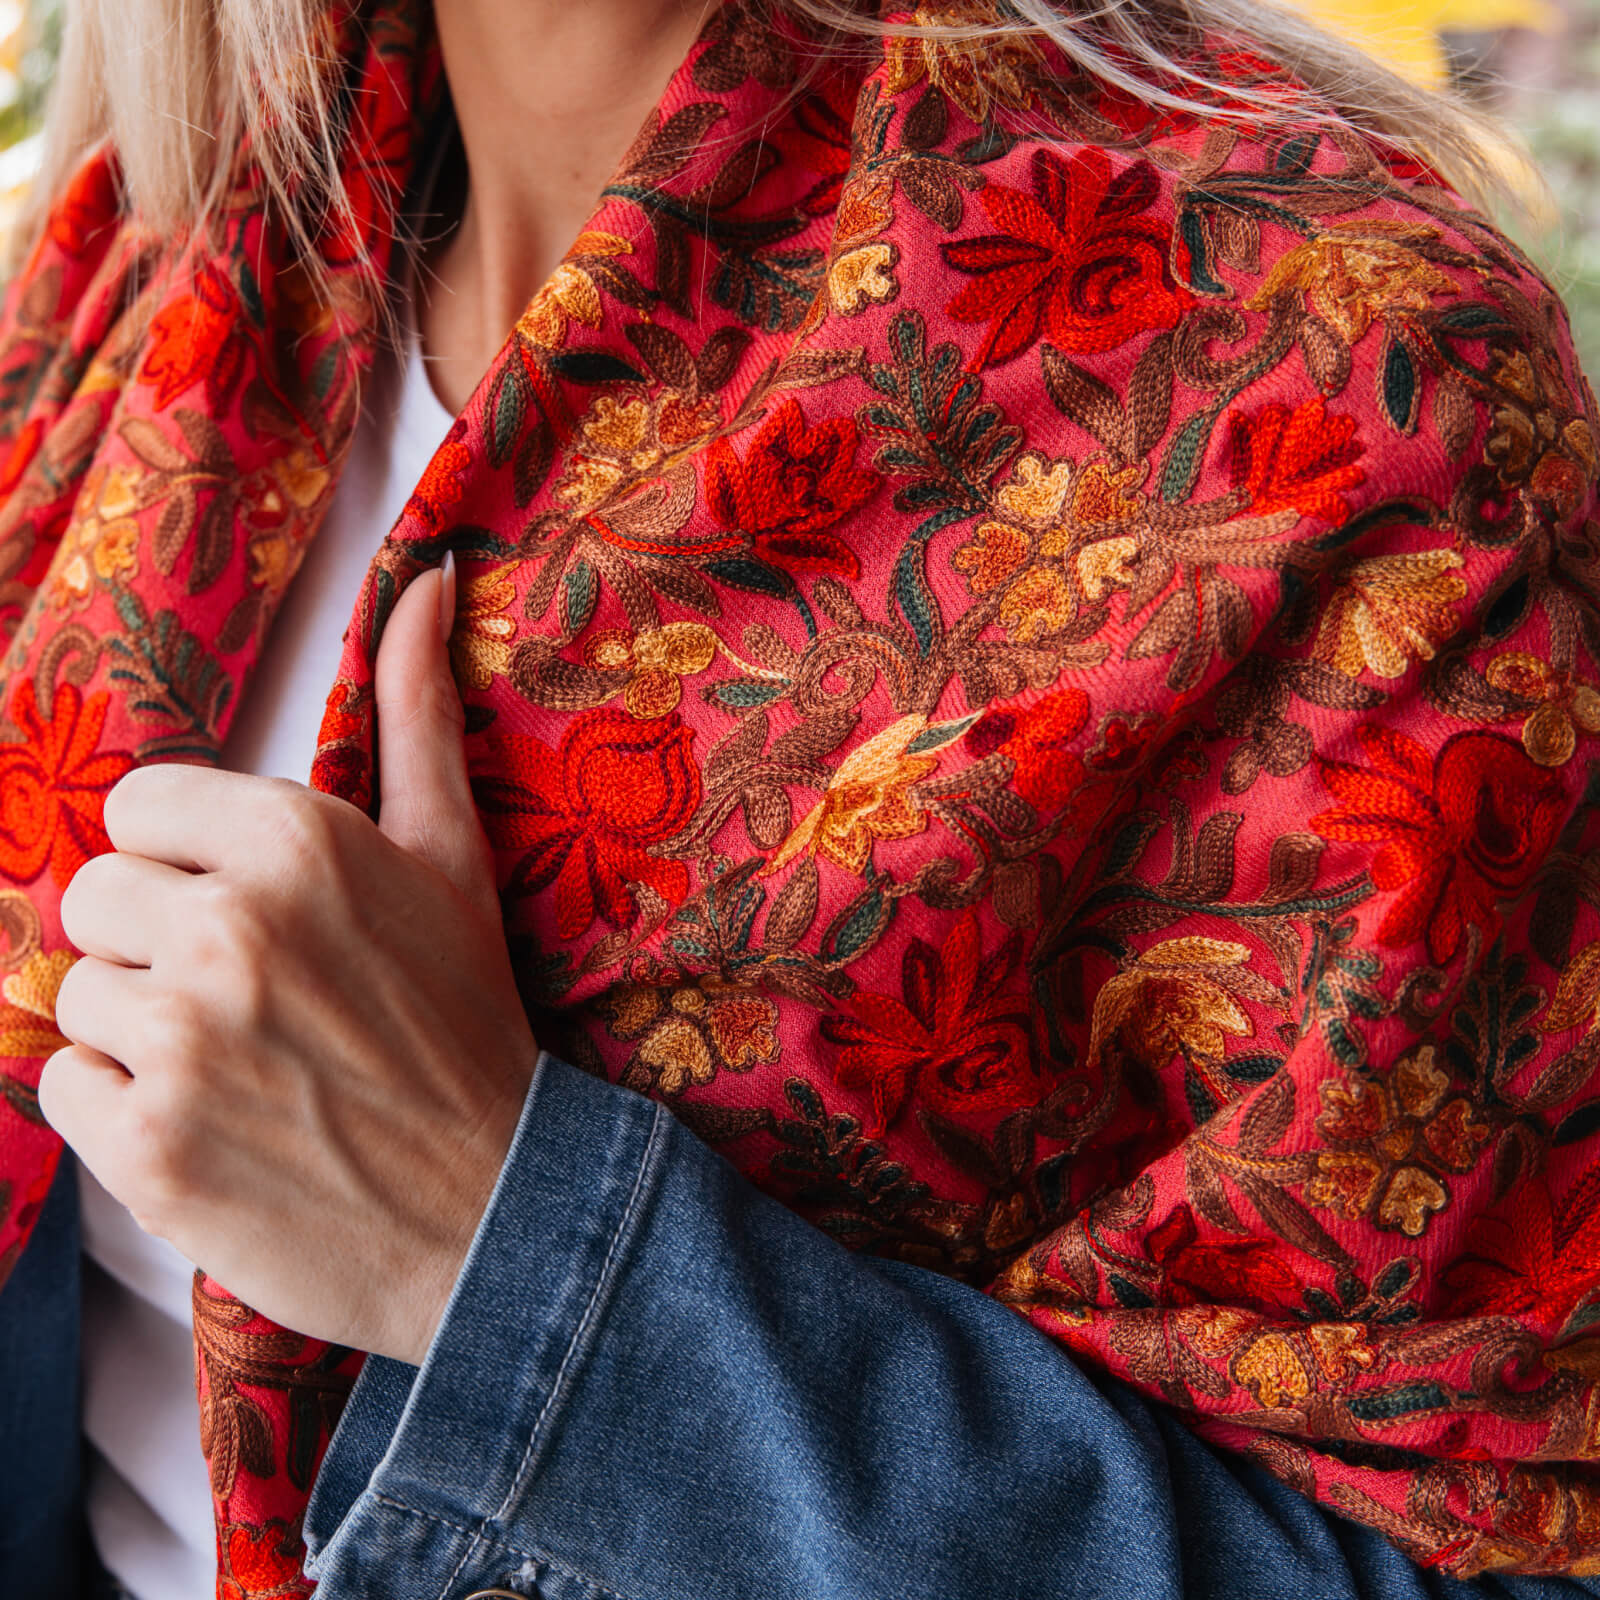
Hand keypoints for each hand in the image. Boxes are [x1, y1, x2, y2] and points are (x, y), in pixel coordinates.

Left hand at [40, 559, 537, 1364]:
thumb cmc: (467, 1021)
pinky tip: (210, 1121)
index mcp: (295, 840)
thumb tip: (424, 575)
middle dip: (159, 942)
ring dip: (140, 1028)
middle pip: (93, 895)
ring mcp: (178, 1041)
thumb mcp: (452, 856)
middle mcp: (225, 927)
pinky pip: (61, 1085)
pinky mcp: (139, 1148)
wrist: (490, 1208)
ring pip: (73, 992)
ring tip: (240, 1064)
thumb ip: (416, 710)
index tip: (254, 912)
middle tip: (255, 1000)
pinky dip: (118, 1109)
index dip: (189, 861)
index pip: (136, 807)